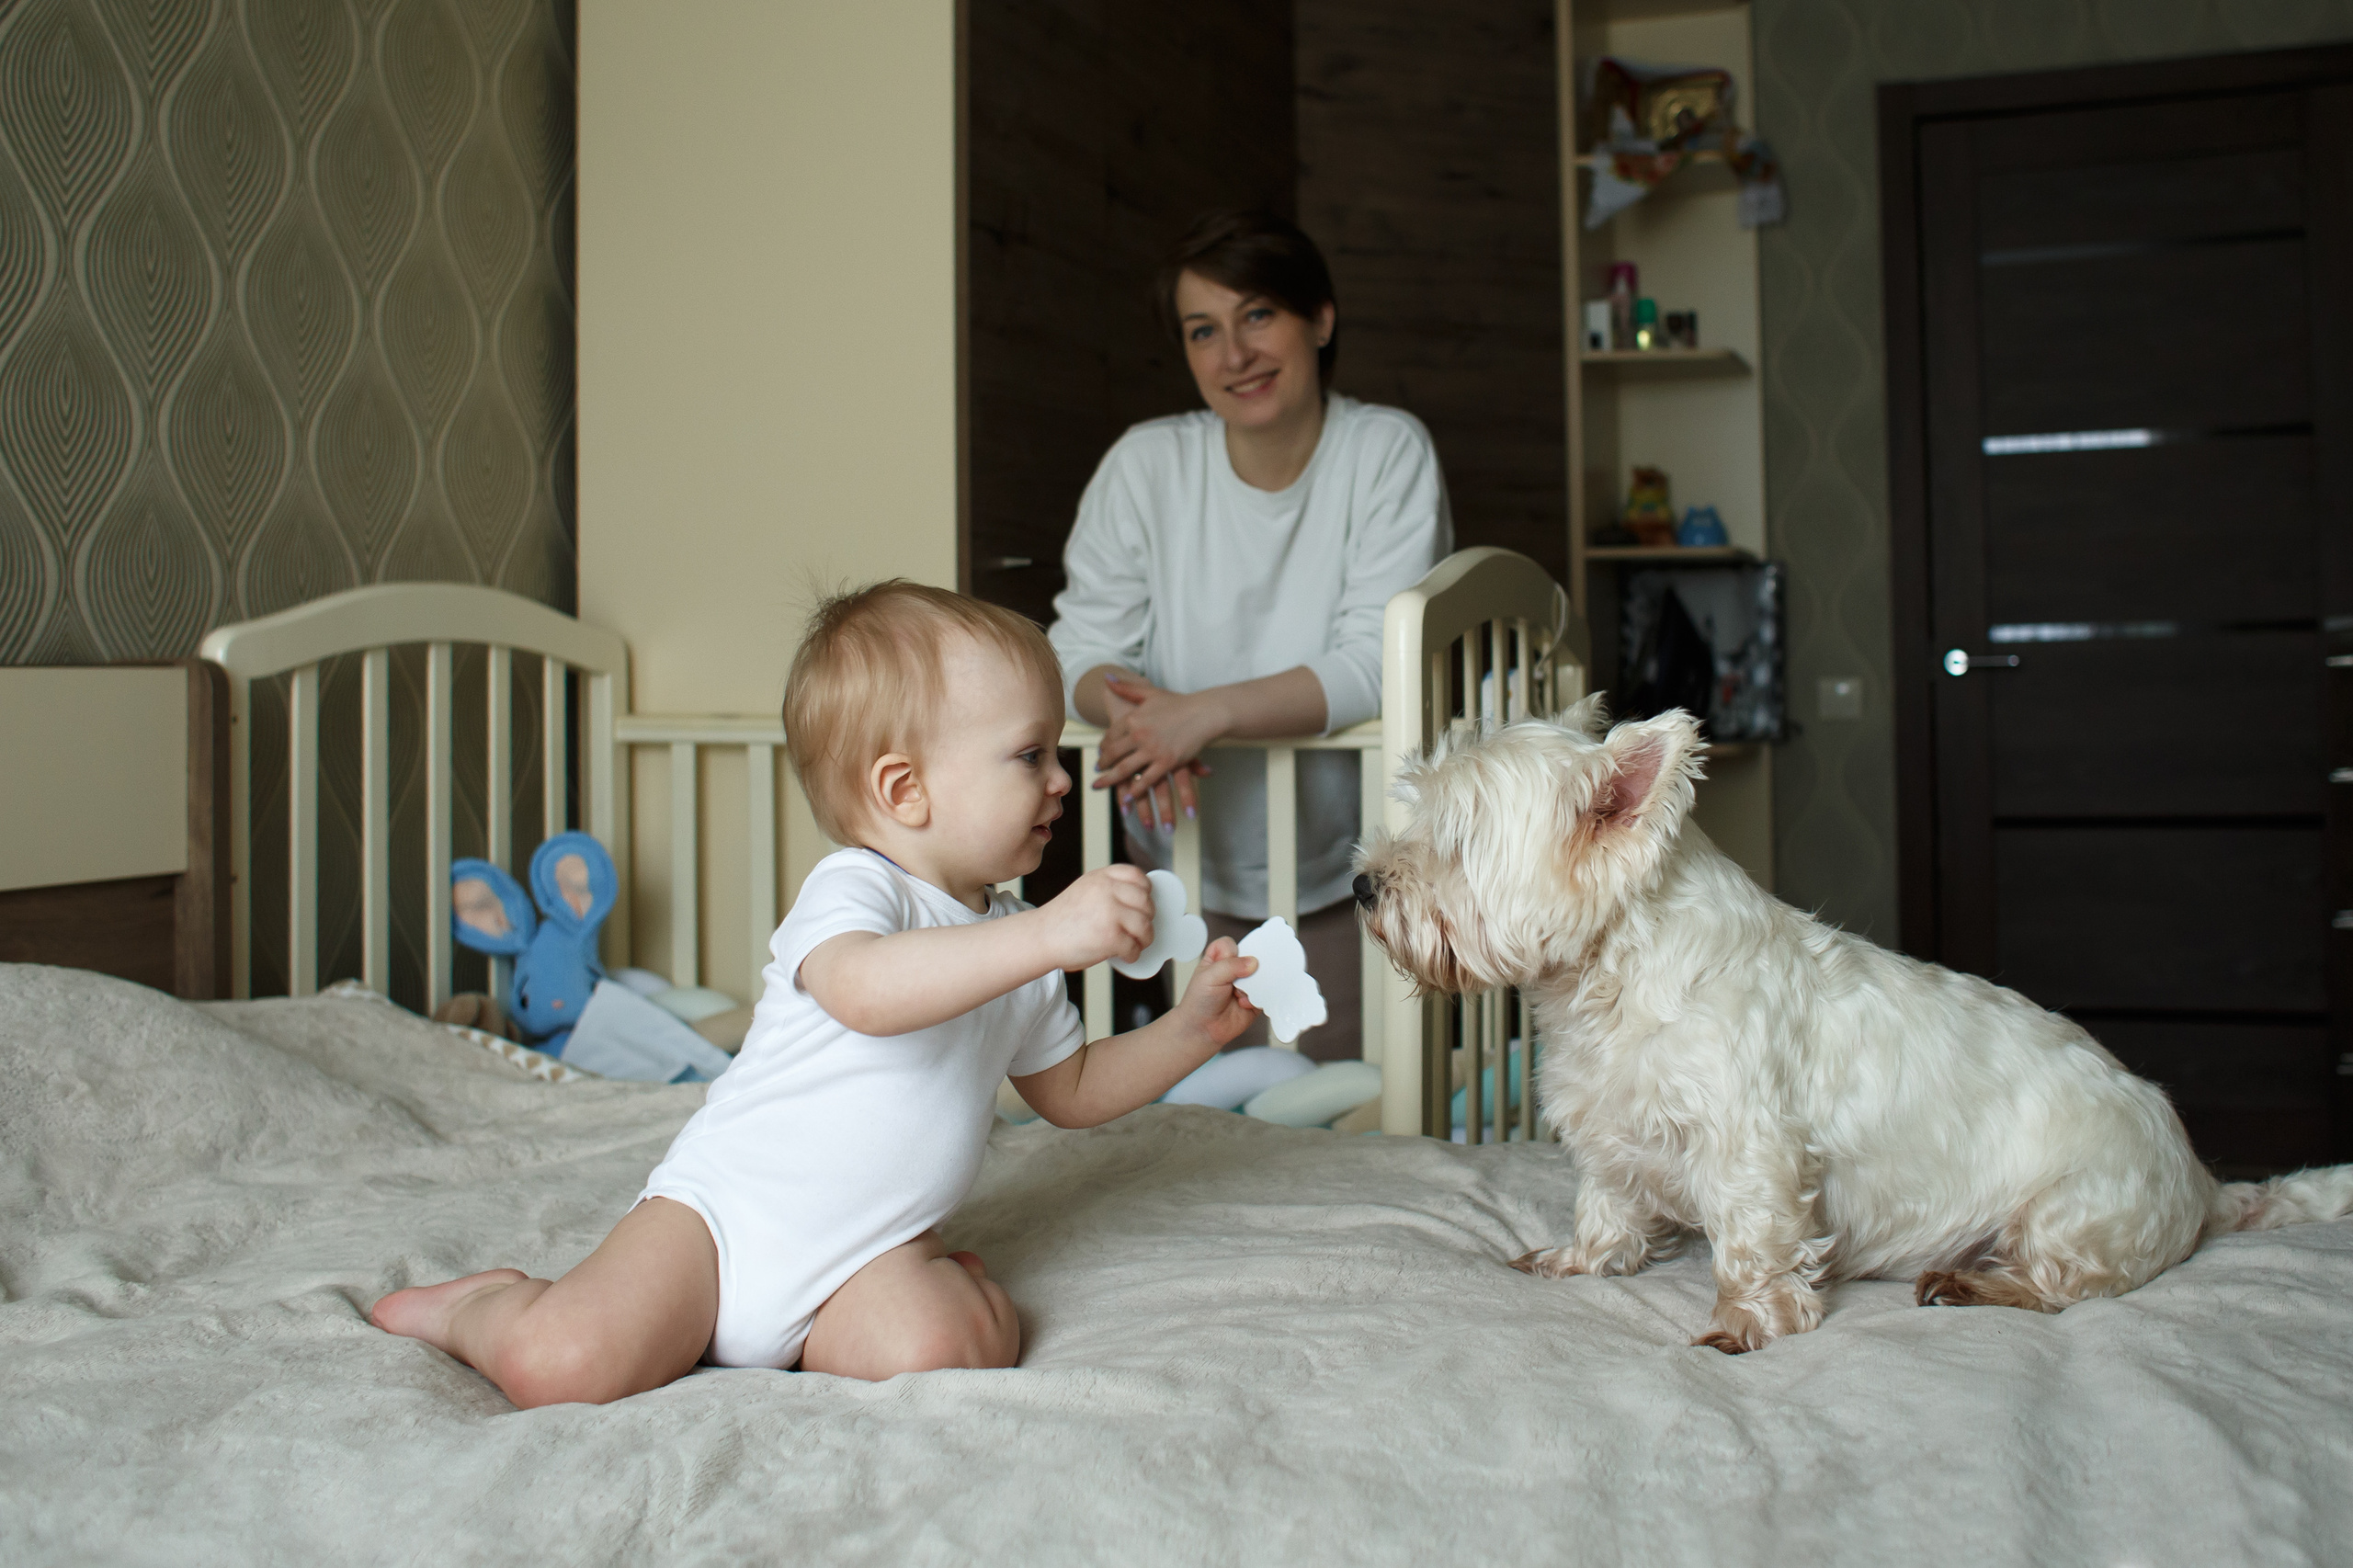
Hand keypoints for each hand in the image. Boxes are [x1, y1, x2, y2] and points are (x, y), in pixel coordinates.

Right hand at [1033, 864, 1154, 970]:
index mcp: (1101, 877)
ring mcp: (1110, 912)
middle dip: (1147, 919)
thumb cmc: (1063, 919)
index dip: (1146, 891)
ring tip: (1136, 944)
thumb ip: (1108, 889)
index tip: (1144, 903)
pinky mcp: (1110, 936)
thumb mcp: (1085, 890)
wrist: (1040, 937)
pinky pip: (1134, 947)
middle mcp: (1107, 890)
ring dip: (1145, 939)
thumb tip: (1139, 901)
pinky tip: (1125, 956)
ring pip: (1145, 926)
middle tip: (1140, 930)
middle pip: (1146, 903)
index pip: (1137, 876)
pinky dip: (1133, 955)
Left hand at [1096, 674, 1223, 829]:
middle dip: (1102, 764)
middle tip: (1096, 771)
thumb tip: (1106, 678)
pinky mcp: (1166, 762)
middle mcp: (1139, 735)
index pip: (1111, 735)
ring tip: (1099, 786)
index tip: (1100, 752)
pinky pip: (1146, 780)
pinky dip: (1134, 790)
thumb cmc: (1179, 702)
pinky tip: (1126, 797)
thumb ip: (1126, 688)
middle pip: (1113, 753)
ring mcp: (1152, 750)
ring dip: (1110, 780)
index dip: (1103, 745)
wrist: (1205, 712)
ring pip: (1125, 769)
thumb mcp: (1150, 692)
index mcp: (1133, 718)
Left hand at [1168, 937, 1260, 1048]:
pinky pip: (1266, 994)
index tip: (1232, 960)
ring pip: (1261, 976)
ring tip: (1240, 994)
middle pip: (1251, 958)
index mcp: (1219, 959)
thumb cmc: (1199, 1002)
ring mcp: (1246, 985)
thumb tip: (1253, 962)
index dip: (1233, 952)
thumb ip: (1230, 966)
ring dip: (1253, 985)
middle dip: (1249, 968)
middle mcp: (1234, 970)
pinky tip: (1244, 1004)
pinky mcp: (1255, 1000)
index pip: (1230, 945)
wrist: (1202, 1030)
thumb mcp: (1209, 977)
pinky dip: (1258, 998)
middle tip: (1243, 977)